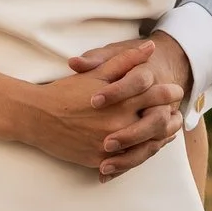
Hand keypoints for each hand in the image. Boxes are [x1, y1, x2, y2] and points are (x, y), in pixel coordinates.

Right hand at [10, 41, 183, 176]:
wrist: (36, 117)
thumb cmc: (66, 92)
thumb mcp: (96, 73)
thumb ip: (126, 60)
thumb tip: (150, 48)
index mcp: (120, 99)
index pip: (156, 95)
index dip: (169, 93)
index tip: (175, 91)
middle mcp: (119, 123)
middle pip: (157, 123)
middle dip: (169, 119)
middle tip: (175, 115)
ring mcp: (110, 144)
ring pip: (146, 146)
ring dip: (159, 140)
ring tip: (165, 134)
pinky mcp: (100, 160)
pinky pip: (126, 162)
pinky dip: (139, 156)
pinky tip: (144, 149)